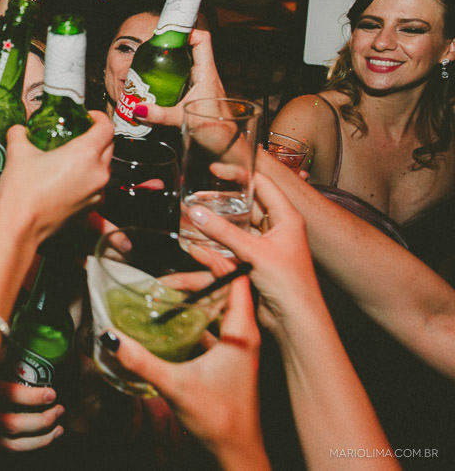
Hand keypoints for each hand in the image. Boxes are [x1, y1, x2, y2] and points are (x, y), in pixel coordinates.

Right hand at [0, 111, 112, 241]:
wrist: (19, 227)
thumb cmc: (22, 191)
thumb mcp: (18, 153)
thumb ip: (20, 134)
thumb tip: (19, 130)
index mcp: (85, 153)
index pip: (106, 127)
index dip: (99, 117)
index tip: (87, 116)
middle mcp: (98, 173)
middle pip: (109, 146)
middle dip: (97, 137)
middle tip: (77, 133)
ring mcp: (97, 193)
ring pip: (104, 168)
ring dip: (93, 159)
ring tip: (71, 157)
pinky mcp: (90, 208)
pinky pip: (96, 187)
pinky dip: (88, 179)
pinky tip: (68, 178)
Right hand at [0, 379, 63, 450]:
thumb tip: (19, 342)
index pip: (10, 395)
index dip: (34, 397)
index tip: (52, 394)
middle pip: (12, 424)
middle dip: (42, 420)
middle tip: (60, 409)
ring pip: (10, 444)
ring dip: (40, 440)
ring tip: (58, 429)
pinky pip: (5, 448)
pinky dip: (28, 446)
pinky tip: (42, 439)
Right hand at [105, 276, 266, 464]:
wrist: (237, 453)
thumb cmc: (220, 420)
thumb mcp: (176, 385)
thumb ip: (141, 361)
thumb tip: (111, 337)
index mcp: (239, 332)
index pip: (237, 279)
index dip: (218, 258)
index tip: (193, 246)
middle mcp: (242, 334)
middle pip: (224, 290)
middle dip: (195, 278)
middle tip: (167, 274)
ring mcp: (237, 347)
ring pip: (218, 309)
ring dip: (195, 297)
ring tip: (166, 292)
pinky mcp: (229, 359)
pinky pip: (213, 327)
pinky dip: (194, 317)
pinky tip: (171, 323)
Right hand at [135, 30, 224, 127]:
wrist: (228, 146)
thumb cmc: (217, 131)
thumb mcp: (184, 120)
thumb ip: (160, 115)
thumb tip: (138, 109)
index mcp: (207, 73)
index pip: (202, 40)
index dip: (186, 31)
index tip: (167, 33)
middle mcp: (206, 74)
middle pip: (190, 48)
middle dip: (171, 44)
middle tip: (151, 48)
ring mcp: (202, 83)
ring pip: (186, 62)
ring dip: (170, 60)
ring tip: (150, 62)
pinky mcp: (198, 93)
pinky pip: (183, 76)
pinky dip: (171, 75)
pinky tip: (157, 82)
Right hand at [184, 171, 319, 332]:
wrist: (295, 322)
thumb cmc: (291, 285)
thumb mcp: (254, 253)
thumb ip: (223, 232)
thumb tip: (197, 213)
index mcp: (287, 218)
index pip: (262, 184)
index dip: (239, 174)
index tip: (216, 171)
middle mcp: (277, 228)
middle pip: (247, 204)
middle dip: (223, 200)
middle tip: (199, 196)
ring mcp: (266, 245)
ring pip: (238, 225)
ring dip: (219, 221)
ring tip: (196, 215)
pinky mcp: (255, 261)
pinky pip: (234, 244)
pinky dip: (219, 240)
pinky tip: (202, 239)